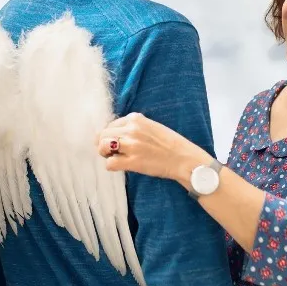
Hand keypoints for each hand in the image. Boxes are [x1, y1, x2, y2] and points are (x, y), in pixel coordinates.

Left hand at [96, 112, 213, 186]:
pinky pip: (110, 163)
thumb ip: (134, 126)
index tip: (116, 142)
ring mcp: (131, 145)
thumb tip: (116, 132)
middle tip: (110, 151)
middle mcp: (131, 129)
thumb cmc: (170, 144)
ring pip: (102, 146)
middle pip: (102, 134)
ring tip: (114, 157)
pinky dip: (112, 165)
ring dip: (105, 153)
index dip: (110, 134)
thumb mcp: (152, 126)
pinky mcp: (132, 162)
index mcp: (136, 118)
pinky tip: (121, 166)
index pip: (111, 124)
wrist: (184, 159)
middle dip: (103, 143)